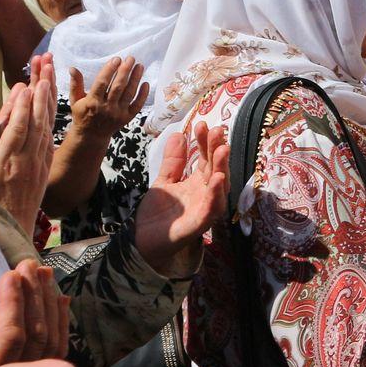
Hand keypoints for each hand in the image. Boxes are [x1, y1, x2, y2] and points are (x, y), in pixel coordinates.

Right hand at [0, 60, 56, 233]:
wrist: (11, 231)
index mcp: (4, 163)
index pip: (16, 130)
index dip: (22, 108)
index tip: (24, 88)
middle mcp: (25, 162)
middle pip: (35, 124)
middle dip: (40, 97)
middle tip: (43, 74)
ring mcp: (38, 165)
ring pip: (45, 130)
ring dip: (47, 105)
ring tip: (49, 83)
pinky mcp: (45, 169)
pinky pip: (49, 142)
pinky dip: (49, 123)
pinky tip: (51, 110)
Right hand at [0, 260, 70, 366]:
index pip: (6, 341)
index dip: (12, 306)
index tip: (11, 276)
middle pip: (33, 336)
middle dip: (32, 296)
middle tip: (28, 264)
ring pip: (49, 343)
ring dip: (47, 304)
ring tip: (43, 272)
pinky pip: (56, 353)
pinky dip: (60, 323)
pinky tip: (61, 299)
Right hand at [67, 57, 149, 141]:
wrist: (91, 136)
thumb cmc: (82, 114)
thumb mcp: (76, 100)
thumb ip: (76, 83)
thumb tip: (73, 68)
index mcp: (92, 102)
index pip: (102, 83)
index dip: (109, 70)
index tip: (116, 59)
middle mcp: (106, 108)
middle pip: (118, 87)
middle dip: (125, 71)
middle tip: (131, 58)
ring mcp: (118, 114)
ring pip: (129, 94)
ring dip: (136, 79)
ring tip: (139, 66)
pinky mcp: (127, 118)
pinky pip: (137, 105)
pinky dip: (143, 95)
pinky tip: (146, 83)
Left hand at [131, 124, 230, 277]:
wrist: (143, 241)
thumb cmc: (158, 214)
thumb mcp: (165, 181)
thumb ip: (174, 161)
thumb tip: (179, 134)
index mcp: (198, 183)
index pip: (206, 158)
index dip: (206, 142)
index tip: (202, 124)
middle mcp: (206, 194)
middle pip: (216, 169)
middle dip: (218, 150)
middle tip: (217, 131)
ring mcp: (205, 209)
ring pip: (219, 188)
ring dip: (223, 168)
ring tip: (222, 150)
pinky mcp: (199, 224)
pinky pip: (212, 209)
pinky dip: (216, 195)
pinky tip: (217, 180)